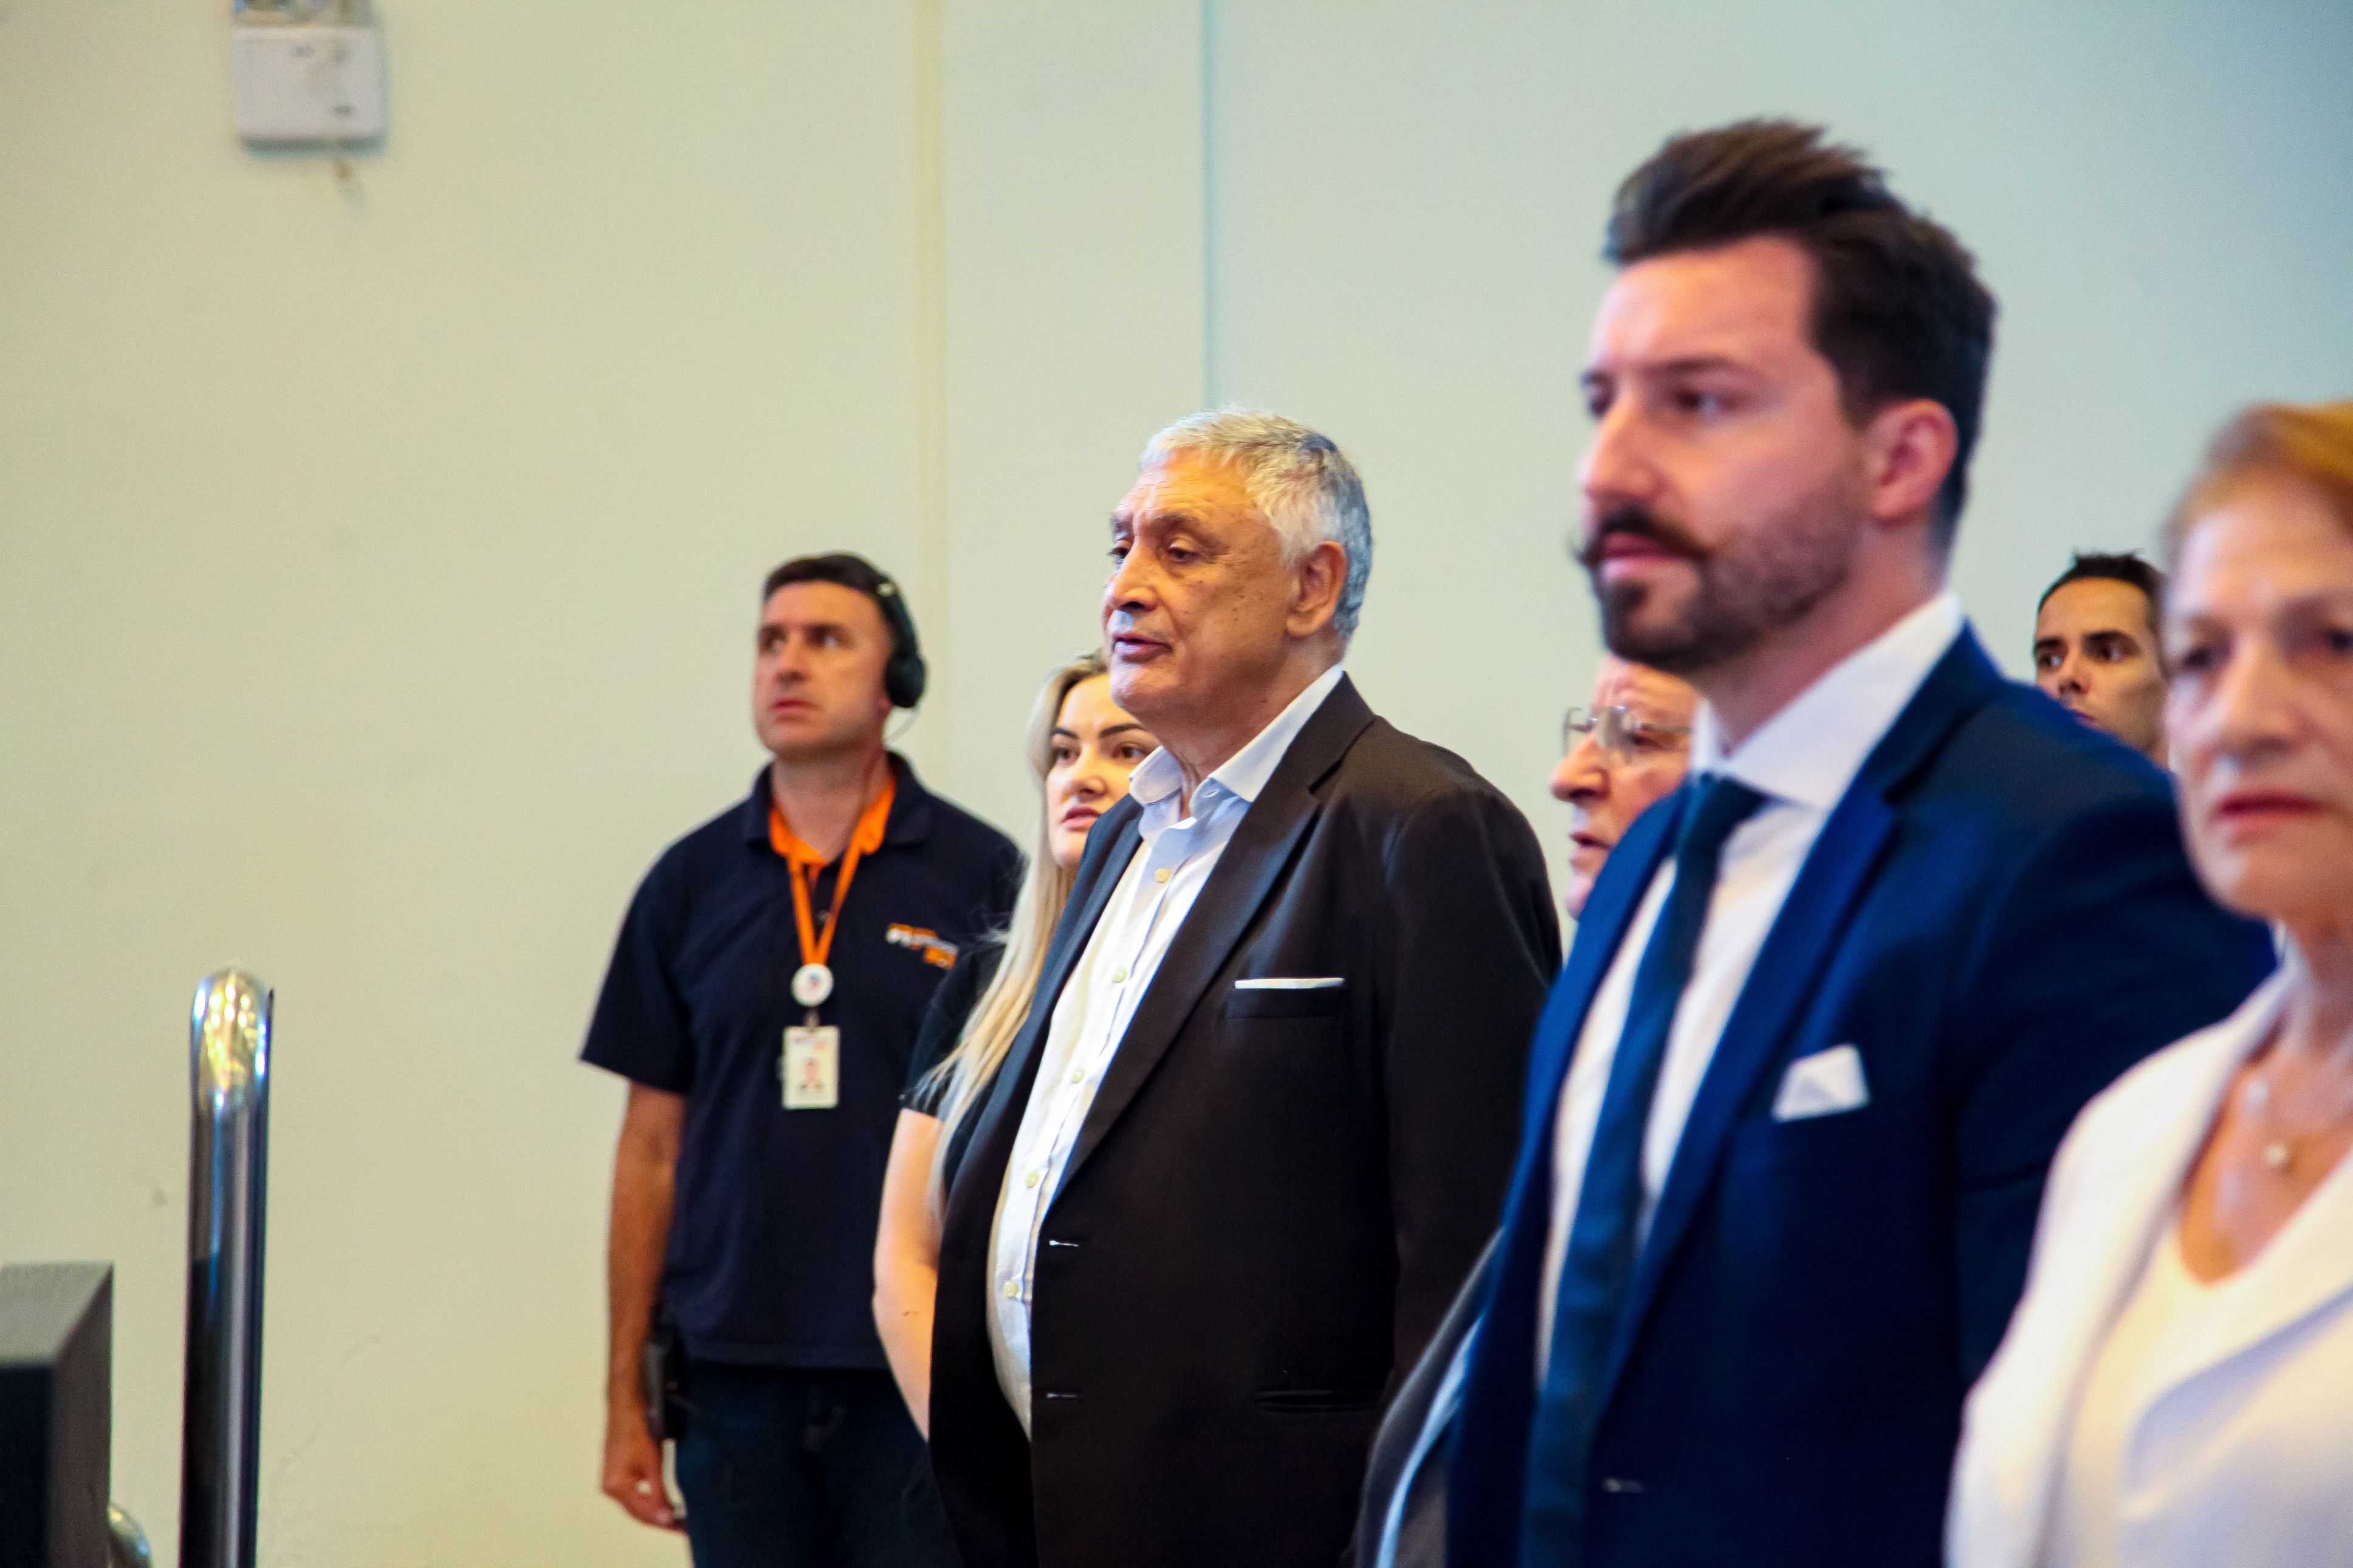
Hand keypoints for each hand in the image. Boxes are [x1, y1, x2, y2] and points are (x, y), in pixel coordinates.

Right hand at [601, 1402, 682, 1530]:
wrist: (625, 1410)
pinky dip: (648, 1503)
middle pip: (638, 1514)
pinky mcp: (615, 1478)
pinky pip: (633, 1497)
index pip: (643, 1514)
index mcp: (616, 1487)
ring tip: (677, 1520)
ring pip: (635, 1507)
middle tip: (682, 1528)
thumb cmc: (637, 1431)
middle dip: (661, 1522)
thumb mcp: (653, 1464)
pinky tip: (664, 1505)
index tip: (682, 1529)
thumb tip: (667, 1518)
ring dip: (655, 1514)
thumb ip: (658, 1493)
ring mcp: (610, 1484)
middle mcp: (609, 1489)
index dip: (664, 1524)